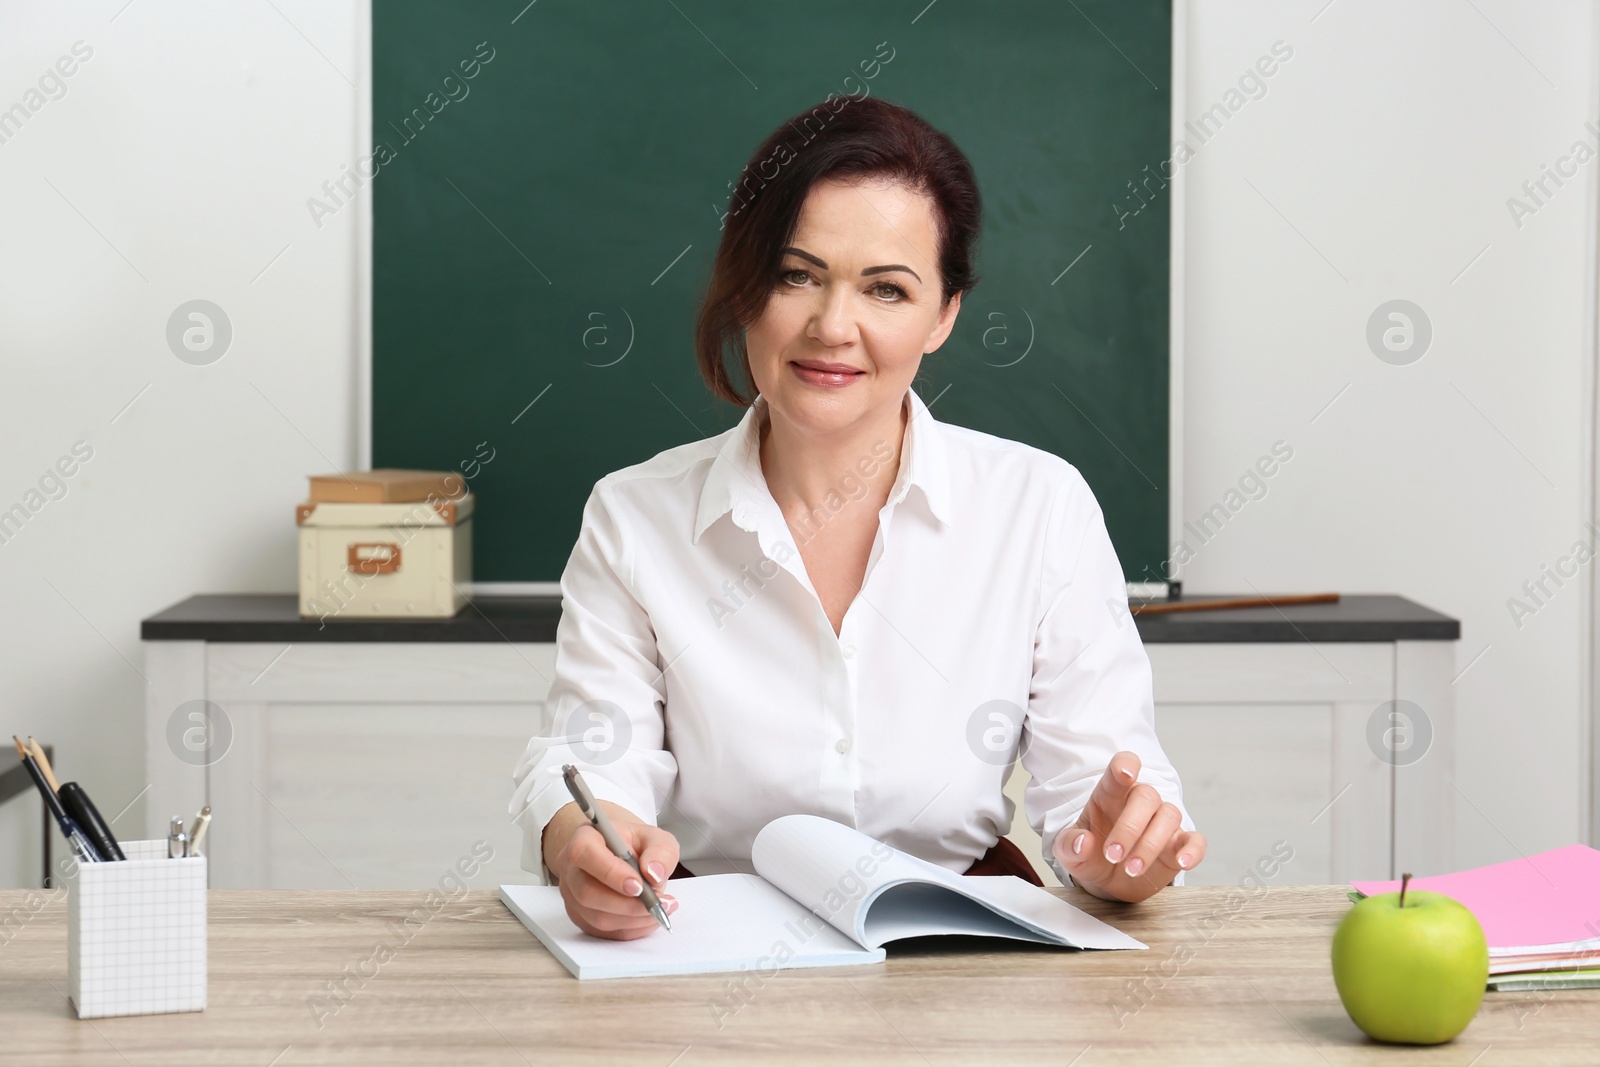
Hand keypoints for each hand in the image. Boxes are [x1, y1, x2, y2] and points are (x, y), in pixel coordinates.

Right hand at [542, 801, 680, 939]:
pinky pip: (603, 932)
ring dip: (633, 919)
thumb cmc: (634, 844)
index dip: (610, 872)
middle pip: (587, 893)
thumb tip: (654, 873)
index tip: (639, 886)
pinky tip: (648, 918)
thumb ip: (660, 851)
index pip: (585, 853)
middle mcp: (571, 867)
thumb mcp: (655, 837)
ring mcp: (572, 894)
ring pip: (596, 917)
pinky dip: (631, 929)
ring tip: (660, 909)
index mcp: (584, 837)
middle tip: (657, 903)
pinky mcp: (580, 916)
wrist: (621, 853)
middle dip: (627, 904)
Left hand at [1052, 751, 1205, 902]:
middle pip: (1146, 796)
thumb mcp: (1068, 852)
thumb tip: (1083, 842)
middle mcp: (1139, 803)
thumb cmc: (1089, 855)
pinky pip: (1195, 840)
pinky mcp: (1178, 844)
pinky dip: (1193, 850)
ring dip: (1151, 845)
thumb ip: (1069, 845)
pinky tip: (1183, 862)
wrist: (1107, 880)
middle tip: (1112, 856)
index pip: (1120, 769)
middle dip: (1130, 827)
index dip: (1125, 765)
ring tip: (1131, 870)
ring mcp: (1161, 822)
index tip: (1126, 774)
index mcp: (1109, 794)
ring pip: (1169, 815)